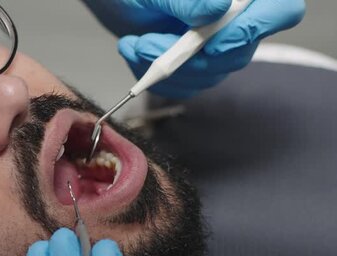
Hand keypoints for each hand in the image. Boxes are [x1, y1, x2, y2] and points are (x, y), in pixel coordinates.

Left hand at [82, 0, 305, 97]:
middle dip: (188, 57)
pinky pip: (185, 86)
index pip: (282, 11)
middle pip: (239, 53)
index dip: (256, 28)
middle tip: (147, 42)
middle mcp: (236, 20)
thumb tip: (218, 8)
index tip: (212, 43)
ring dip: (164, 67)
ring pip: (209, 75)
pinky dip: (154, 77)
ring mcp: (217, 45)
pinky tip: (134, 52)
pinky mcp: (195, 67)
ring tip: (133, 44)